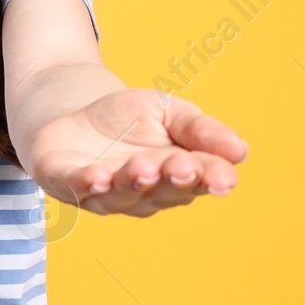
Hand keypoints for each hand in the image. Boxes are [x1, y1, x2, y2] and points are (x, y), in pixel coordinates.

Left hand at [27, 88, 247, 217]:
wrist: (70, 110)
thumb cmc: (127, 119)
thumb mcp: (169, 112)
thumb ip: (200, 130)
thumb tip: (240, 150)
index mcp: (173, 177)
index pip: (197, 181)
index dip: (210, 179)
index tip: (223, 176)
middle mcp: (140, 194)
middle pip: (161, 191)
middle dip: (172, 179)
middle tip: (183, 166)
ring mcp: (102, 192)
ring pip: (122, 194)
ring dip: (133, 182)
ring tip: (144, 168)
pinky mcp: (64, 181)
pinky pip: (76, 187)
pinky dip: (86, 183)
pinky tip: (98, 176)